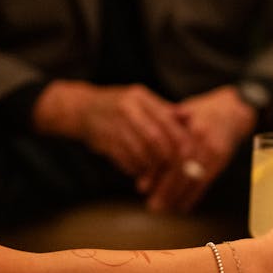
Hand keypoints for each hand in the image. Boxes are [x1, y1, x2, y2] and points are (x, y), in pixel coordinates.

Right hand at [35, 81, 188, 178]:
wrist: (81, 109)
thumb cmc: (119, 107)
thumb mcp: (141, 102)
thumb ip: (165, 111)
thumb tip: (191, 118)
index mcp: (140, 98)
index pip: (167, 121)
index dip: (180, 140)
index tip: (189, 155)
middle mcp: (127, 109)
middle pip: (155, 139)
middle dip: (167, 158)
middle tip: (174, 171)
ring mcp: (114, 126)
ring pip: (141, 152)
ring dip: (152, 167)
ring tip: (157, 174)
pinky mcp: (103, 142)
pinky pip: (126, 161)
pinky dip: (137, 169)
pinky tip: (140, 172)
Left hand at [143, 86, 256, 212]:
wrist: (233, 110)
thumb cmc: (201, 111)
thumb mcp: (181, 112)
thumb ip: (163, 130)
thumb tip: (140, 152)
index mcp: (191, 127)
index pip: (171, 155)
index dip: (157, 173)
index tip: (142, 187)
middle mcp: (205, 141)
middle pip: (183, 170)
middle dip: (167, 190)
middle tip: (153, 206)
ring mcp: (216, 153)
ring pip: (195, 179)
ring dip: (178, 197)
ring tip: (163, 209)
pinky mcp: (222, 162)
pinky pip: (207, 182)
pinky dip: (194, 196)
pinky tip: (182, 207)